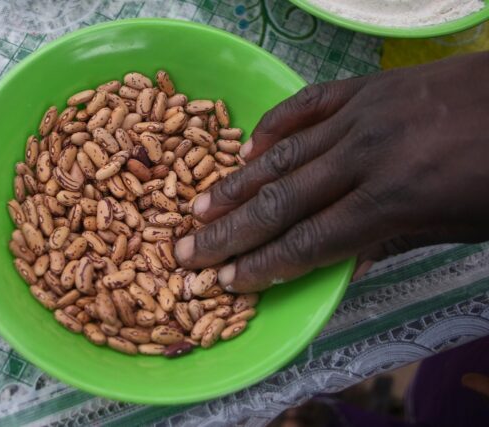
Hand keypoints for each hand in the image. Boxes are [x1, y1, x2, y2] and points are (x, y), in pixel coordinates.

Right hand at [174, 51, 488, 292]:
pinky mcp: (364, 87)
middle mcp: (365, 157)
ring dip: (237, 184)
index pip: (309, 243)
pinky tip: (248, 146)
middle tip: (186, 249)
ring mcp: (361, 115)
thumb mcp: (460, 226)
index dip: (263, 266)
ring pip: (283, 155)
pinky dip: (274, 124)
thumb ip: (393, 240)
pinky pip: (307, 103)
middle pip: (281, 203)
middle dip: (229, 233)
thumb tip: (340, 263)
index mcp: (393, 200)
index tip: (225, 281)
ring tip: (200, 205)